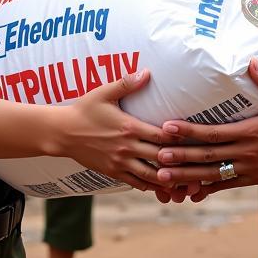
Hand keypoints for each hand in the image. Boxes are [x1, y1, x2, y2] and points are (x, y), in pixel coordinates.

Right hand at [52, 69, 183, 192]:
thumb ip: (127, 83)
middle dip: (178, 160)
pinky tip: (162, 185)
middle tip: (196, 161)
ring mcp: (119, 162)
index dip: (178, 137)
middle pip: (160, 156)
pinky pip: (135, 182)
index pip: (161, 135)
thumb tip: (147, 72)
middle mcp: (127, 147)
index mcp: (129, 127)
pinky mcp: (112, 172)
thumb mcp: (104, 92)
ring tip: (185, 178)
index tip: (192, 136)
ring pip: (150, 174)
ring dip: (168, 177)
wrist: (61, 132)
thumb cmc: (84, 109)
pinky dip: (150, 185)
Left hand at [153, 58, 257, 200]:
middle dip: (180, 156)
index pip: (213, 133)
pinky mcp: (251, 180)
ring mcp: (248, 169)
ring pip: (211, 175)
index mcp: (250, 132)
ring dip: (186, 176)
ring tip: (162, 178)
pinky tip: (188, 193)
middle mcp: (246, 153)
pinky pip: (225, 186)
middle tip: (156, 155)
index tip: (168, 126)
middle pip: (207, 156)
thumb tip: (251, 61)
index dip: (189, 131)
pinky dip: (206, 189)